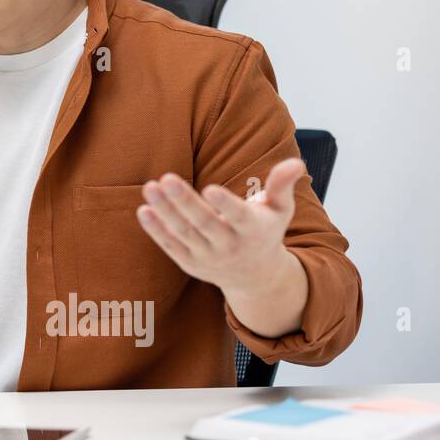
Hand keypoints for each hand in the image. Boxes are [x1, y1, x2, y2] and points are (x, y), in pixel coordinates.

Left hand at [135, 157, 306, 297]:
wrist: (255, 277)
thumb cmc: (265, 231)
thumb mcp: (279, 209)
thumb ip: (282, 185)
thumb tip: (296, 162)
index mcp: (254, 230)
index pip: (238, 217)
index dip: (225, 205)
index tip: (209, 188)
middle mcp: (230, 246)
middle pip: (204, 224)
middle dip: (184, 202)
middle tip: (167, 178)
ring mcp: (208, 257)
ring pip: (184, 234)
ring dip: (165, 211)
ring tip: (149, 187)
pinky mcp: (190, 263)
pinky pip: (171, 246)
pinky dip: (156, 230)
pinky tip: (144, 210)